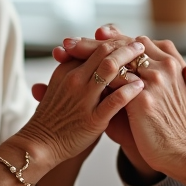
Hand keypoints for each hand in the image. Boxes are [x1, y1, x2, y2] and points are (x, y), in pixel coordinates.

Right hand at [14, 38, 146, 169]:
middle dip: (125, 46)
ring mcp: (83, 98)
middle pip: (104, 52)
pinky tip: (141, 86)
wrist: (41, 144)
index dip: (113, 42)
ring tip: (144, 58)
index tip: (127, 41)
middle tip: (140, 45)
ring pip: (109, 69)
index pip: (93, 47)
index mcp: (66, 69)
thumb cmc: (54, 116)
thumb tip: (97, 57)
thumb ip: (77, 71)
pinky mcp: (93, 118)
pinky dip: (130, 89)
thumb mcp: (60, 87)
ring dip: (130, 60)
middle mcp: (74, 79)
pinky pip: (116, 99)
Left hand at [41, 26, 185, 172]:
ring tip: (67, 52)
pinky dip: (94, 75)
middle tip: (69, 42)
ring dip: (88, 53)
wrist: (179, 152)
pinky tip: (77, 74)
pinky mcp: (145, 98)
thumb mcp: (157, 93)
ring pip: (116, 58)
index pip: (135, 41)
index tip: (90, 36)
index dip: (112, 37)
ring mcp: (156, 80)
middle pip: (124, 45)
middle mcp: (165, 66)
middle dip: (94, 42)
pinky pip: (116, 79)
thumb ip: (139, 77)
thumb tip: (109, 65)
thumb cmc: (165, 125)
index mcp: (170, 62)